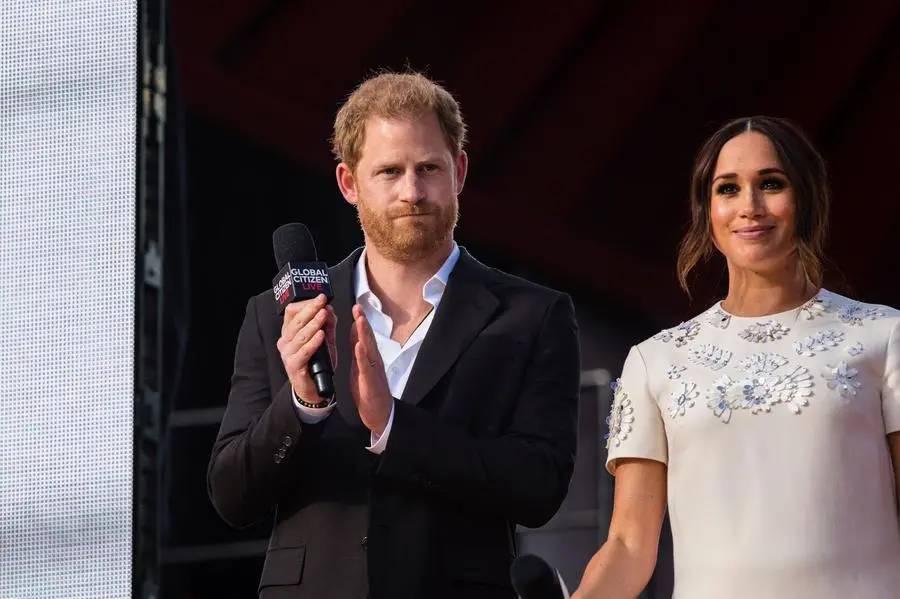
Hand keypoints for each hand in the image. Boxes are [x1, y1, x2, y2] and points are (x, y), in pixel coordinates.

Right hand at [276, 294, 336, 402]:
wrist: (314, 389)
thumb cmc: (317, 363)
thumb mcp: (325, 340)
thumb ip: (327, 324)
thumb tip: (329, 308)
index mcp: (289, 333)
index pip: (292, 312)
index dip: (305, 303)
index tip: (320, 297)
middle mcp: (285, 342)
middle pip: (295, 321)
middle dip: (310, 309)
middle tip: (322, 301)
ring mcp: (287, 354)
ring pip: (299, 335)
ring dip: (313, 323)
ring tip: (323, 315)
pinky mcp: (293, 366)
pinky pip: (304, 351)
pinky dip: (313, 342)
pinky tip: (321, 335)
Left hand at [349, 304, 391, 434]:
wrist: (379, 412)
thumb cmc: (369, 389)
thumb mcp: (360, 365)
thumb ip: (358, 348)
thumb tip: (355, 330)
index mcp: (369, 357)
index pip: (364, 335)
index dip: (360, 320)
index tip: (356, 306)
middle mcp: (373, 360)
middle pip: (368, 338)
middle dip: (363, 321)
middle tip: (358, 307)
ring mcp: (373, 370)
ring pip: (369, 349)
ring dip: (364, 334)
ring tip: (360, 320)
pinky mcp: (370, 381)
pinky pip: (366, 367)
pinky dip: (362, 356)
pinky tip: (358, 347)